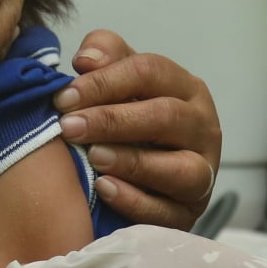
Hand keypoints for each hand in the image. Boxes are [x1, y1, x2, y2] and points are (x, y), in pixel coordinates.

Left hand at [53, 31, 220, 229]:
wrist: (149, 176)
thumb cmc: (130, 119)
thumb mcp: (121, 80)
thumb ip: (105, 56)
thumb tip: (86, 60)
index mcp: (186, 88)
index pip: (150, 72)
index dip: (104, 82)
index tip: (63, 98)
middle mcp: (203, 127)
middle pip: (166, 115)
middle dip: (112, 120)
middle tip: (69, 127)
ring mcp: (203, 171)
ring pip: (179, 167)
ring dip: (132, 161)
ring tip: (93, 157)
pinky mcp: (189, 211)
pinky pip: (168, 210)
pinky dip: (136, 201)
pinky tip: (104, 189)